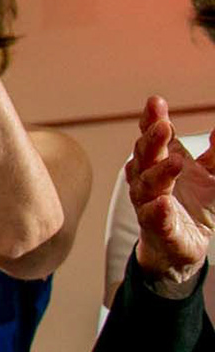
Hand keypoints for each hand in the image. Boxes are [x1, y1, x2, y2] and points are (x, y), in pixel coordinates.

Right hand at [126, 96, 214, 294]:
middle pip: (145, 156)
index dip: (152, 119)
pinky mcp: (158, 229)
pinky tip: (163, 203)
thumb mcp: (214, 176)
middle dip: (152, 140)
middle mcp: (148, 180)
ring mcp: (149, 204)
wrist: (183, 249)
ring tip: (175, 162)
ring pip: (146, 186)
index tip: (156, 102)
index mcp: (160, 162)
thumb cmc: (194, 206)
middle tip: (163, 126)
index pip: (152, 137)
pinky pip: (154, 219)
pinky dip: (156, 211)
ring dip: (159, 173)